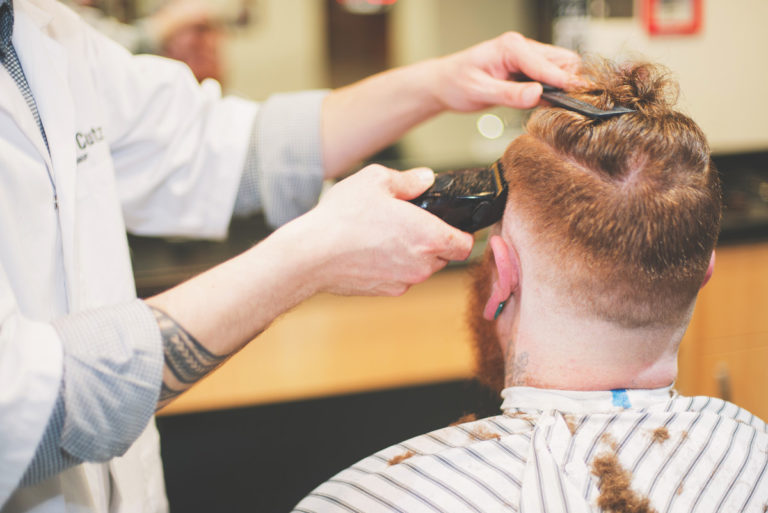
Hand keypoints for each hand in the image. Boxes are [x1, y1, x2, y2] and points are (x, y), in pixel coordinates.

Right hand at [293, 165, 474, 296]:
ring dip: (412, 254)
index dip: (462, 233)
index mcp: (430, 236)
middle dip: (433, 241)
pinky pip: (400, 277)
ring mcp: (404, 281)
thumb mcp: (376, 181)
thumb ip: (409, 180)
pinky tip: (371, 250)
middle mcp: (422, 264)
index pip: (466, 244)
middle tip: (410, 223)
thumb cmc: (344, 218)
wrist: (312, 255)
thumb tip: (426, 178)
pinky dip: (392, 266)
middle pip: (443, 256)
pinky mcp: (385, 291)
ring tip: (385, 235)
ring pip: (420, 268)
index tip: (450, 225)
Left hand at [429, 32, 581, 111]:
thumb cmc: (456, 83)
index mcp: (511, 47)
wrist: (445, 84)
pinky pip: (550, 78)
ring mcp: (526, 58)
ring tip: (558, 107)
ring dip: (562, 87)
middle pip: (562, 61)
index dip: (563, 82)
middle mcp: (522, 48)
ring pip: (560, 69)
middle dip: (568, 82)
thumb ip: (508, 94)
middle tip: (568, 106)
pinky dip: (553, 91)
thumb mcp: (479, 91)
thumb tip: (536, 94)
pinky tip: (549, 105)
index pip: (547, 64)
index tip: (578, 98)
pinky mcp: (526, 70)